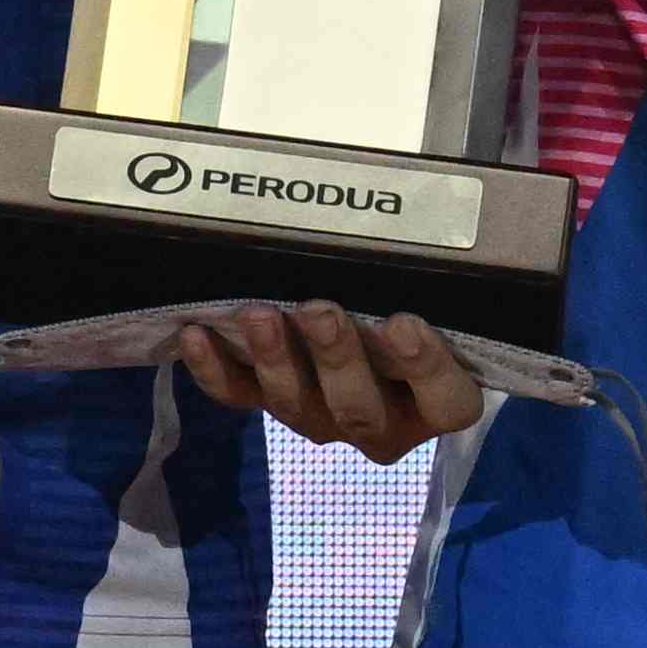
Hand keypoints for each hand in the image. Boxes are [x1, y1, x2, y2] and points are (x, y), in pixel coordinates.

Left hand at [171, 301, 486, 460]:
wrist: (372, 323)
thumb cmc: (416, 295)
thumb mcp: (433, 288)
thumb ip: (433, 275)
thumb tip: (421, 225)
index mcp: (435, 401)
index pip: (447, 402)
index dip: (426, 369)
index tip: (403, 322)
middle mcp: (381, 422)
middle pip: (361, 410)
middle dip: (336, 358)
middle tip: (319, 310)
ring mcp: (322, 418)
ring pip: (298, 407)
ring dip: (276, 361)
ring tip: (258, 314)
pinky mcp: (272, 404)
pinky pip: (240, 398)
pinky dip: (216, 370)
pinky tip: (198, 335)